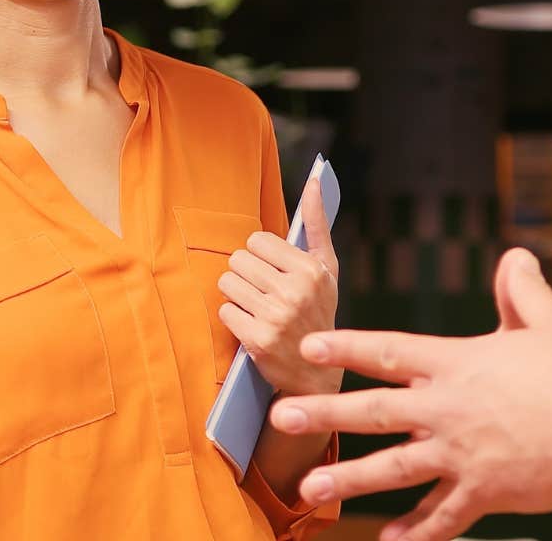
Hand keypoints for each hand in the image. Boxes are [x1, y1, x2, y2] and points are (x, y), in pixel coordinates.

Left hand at [218, 173, 343, 397]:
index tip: (273, 272)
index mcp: (312, 270)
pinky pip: (224, 310)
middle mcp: (295, 292)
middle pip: (238, 260)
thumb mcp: (327, 269)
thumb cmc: (319, 312)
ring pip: (227, 283)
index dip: (261, 256)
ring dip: (236, 294)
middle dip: (246, 274)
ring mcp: (275, 317)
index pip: (257, 240)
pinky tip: (251, 325)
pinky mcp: (256, 340)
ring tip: (255, 306)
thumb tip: (316, 179)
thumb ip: (317, 224)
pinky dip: (233, 317)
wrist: (317, 373)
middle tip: (262, 291)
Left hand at [269, 248, 551, 540]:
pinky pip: (441, 518)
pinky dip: (415, 533)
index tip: (309, 344)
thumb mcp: (549, 322)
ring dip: (350, 479)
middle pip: (374, 410)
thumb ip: (523, 291)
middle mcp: (448, 409)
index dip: (347, 345)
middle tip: (282, 415)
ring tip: (310, 488)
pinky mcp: (482, 492)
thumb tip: (515, 259)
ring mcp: (461, 454)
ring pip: (393, 469)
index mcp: (457, 364)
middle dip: (325, 411)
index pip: (390, 350)